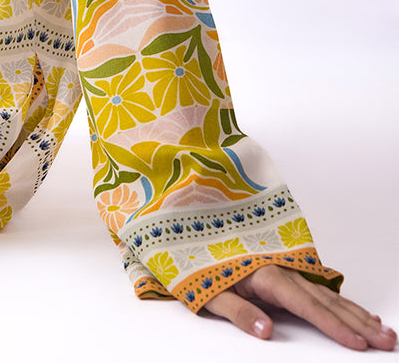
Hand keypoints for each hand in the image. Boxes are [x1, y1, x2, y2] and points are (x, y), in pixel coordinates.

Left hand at [203, 266, 396, 350]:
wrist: (193, 228)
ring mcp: (287, 265)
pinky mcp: (287, 265)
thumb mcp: (210, 292)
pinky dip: (343, 300)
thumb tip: (267, 333)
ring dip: (356, 312)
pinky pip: (320, 285)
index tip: (358, 344)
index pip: (307, 305)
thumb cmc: (200, 264)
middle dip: (358, 322)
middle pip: (326, 299)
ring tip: (384, 330)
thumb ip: (239, 313)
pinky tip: (360, 312)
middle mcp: (283, 267)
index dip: (334, 326)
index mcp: (266, 275)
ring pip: (328, 292)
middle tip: (388, 341)